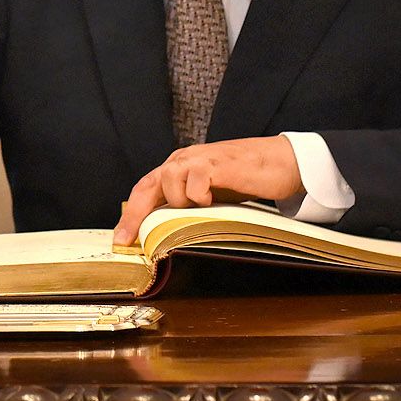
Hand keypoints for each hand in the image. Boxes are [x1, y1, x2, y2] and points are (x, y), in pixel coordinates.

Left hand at [113, 136, 302, 245]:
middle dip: (136, 215)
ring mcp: (199, 159)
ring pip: (169, 180)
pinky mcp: (218, 164)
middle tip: (130, 240)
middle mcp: (183, 160)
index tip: (121, 241)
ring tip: (201, 207)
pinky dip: (200, 194)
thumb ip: (189, 204)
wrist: (279, 162)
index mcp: (178, 167)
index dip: (130, 214)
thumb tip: (165, 232)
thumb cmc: (244, 179)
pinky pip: (195, 181)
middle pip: (148, 185)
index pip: (145, 189)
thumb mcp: (210, 193)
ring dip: (179, 201)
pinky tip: (213, 200)